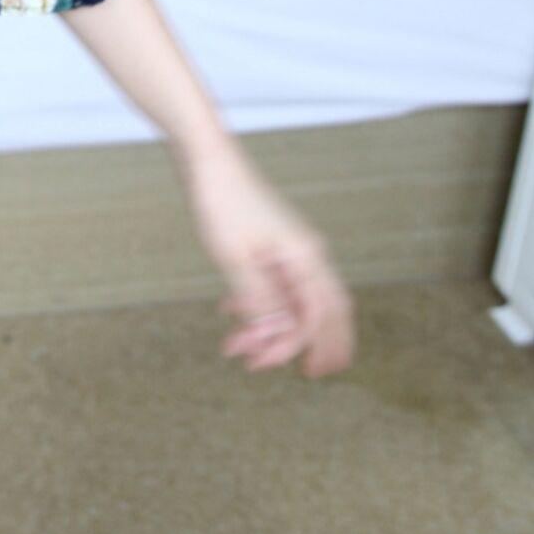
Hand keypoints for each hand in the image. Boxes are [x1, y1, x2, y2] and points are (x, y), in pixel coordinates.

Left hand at [178, 134, 354, 378]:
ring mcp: (292, 248)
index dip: (295, 345)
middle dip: (314, 343)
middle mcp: (308, 254)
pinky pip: (277, 282)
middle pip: (326, 310)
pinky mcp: (273, 243)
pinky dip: (260, 302)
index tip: (262, 363)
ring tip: (237, 347)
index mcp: (306, 257)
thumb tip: (276, 337)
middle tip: (310, 373)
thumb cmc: (222, 203)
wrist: (207, 160)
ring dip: (273, 325)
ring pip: (296, 298)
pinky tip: (229, 311)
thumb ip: (259, 300)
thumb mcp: (235, 258)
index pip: (317, 316)